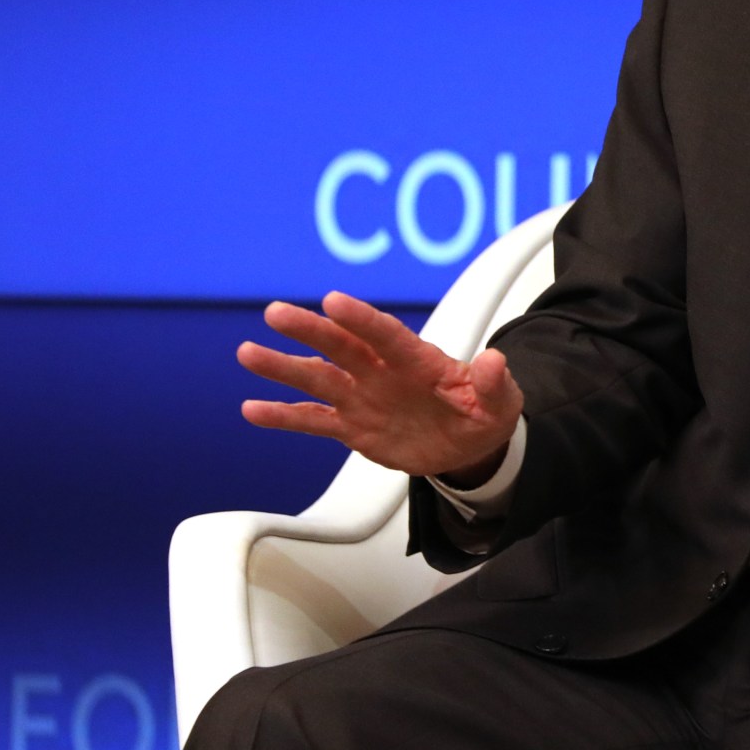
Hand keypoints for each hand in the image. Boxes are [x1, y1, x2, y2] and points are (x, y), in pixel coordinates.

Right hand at [236, 292, 524, 484]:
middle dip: (310, 330)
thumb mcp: (501, 403)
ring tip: (248, 353)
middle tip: (276, 313)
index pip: (387, 335)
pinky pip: (313, 419)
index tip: (334, 301)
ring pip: (318, 378)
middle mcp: (382, 372)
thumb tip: (494, 361)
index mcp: (418, 360)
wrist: (469, 448)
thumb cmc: (484, 414)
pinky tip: (253, 409)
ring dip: (284, 366)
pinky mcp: (352, 425)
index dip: (361, 319)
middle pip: (341, 346)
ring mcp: (363, 397)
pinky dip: (284, 416)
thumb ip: (494, 384)